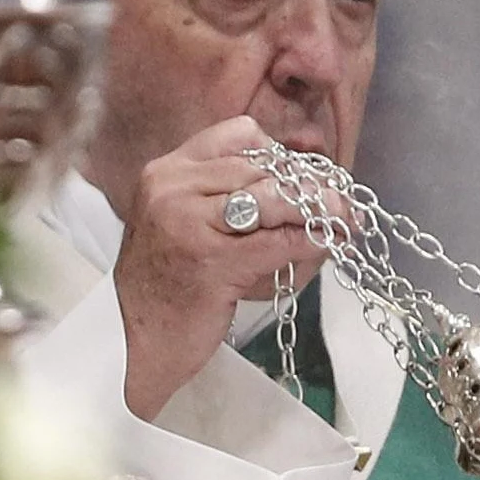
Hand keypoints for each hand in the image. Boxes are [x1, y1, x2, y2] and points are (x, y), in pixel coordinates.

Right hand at [111, 116, 323, 419]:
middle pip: (260, 167)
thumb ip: (222, 194)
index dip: (279, 154)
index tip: (300, 177)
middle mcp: (172, 189)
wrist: (133, 343)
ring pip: (272, 199)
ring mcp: (189, 224)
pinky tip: (329, 245)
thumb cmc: (165, 285)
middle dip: (308, 184)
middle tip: (342, 201)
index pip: (237, 136)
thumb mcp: (180, 222)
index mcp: (165, 172)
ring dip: (318, 209)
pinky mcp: (212, 263)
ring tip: (345, 220)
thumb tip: (300, 171)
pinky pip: (278, 242)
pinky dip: (311, 242)